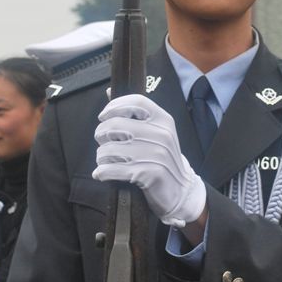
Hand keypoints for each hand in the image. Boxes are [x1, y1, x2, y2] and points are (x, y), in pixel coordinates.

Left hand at [93, 94, 206, 228]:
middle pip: (115, 125)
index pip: (136, 102)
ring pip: (109, 149)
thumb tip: (109, 91)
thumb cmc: (161, 158)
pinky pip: (112, 169)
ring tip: (104, 160)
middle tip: (102, 142)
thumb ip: (133, 113)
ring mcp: (156, 155)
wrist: (180, 190)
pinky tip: (102, 173)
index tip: (103, 116)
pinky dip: (102, 172)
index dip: (114, 106)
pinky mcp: (148, 174)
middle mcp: (161, 135)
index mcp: (164, 120)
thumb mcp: (155, 132)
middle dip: (101, 134)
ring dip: (101, 156)